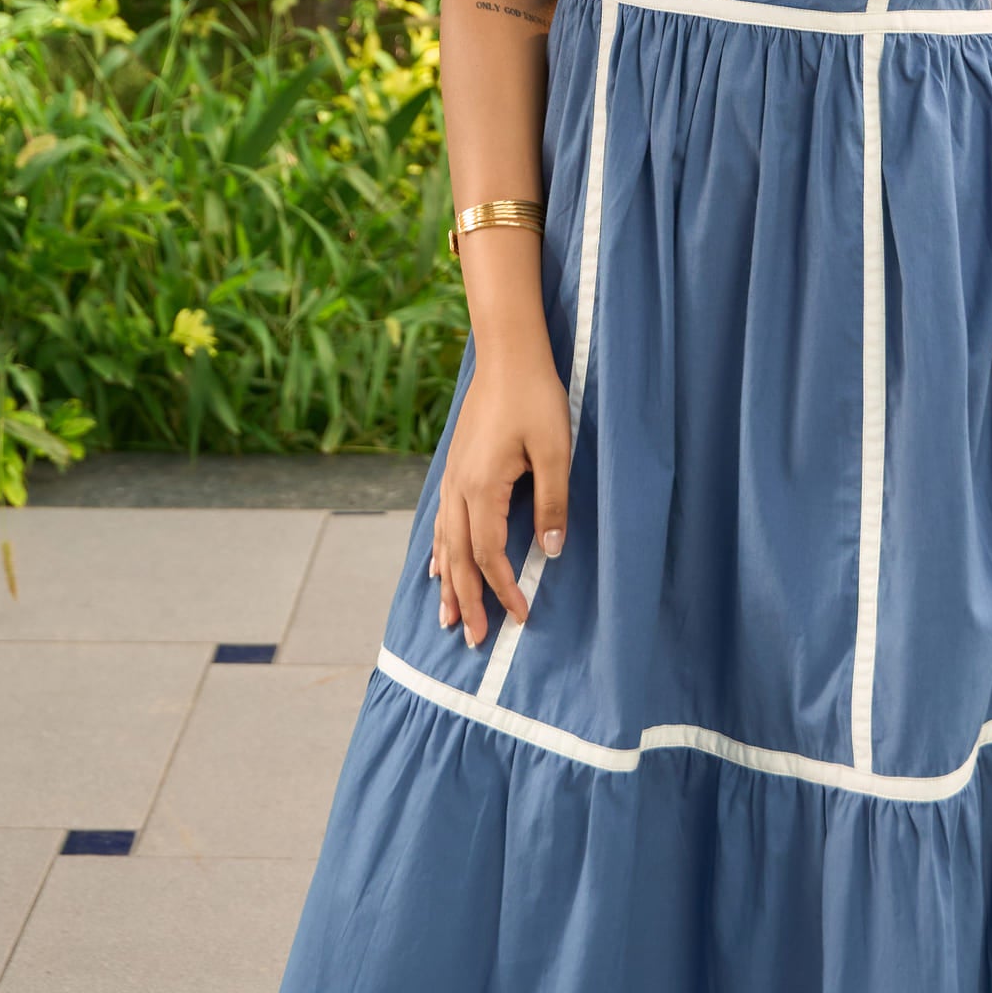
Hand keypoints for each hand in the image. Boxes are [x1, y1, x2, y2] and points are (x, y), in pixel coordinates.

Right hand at [430, 344, 571, 647]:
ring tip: (448, 618)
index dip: (504, 589)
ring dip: (448, 583)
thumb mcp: (556, 450)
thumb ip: (553, 503)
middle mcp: (459, 487)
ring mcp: (452, 476)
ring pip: (443, 542)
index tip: (521, 617)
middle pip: (458, 558)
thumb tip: (551, 552)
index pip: (489, 555)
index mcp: (482, 487)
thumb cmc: (536, 397)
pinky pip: (440, 520)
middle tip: (475, 639)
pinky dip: (438, 549)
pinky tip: (435, 565)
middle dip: (467, 600)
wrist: (508, 352)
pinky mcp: (455, 466)